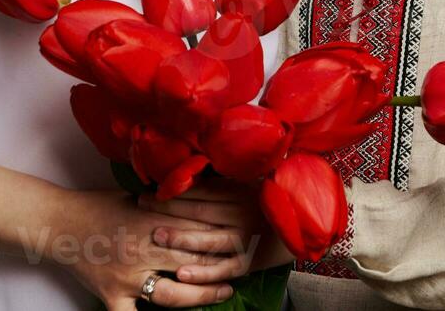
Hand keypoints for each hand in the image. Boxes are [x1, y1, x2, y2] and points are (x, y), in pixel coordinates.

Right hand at [53, 188, 239, 308]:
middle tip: (241, 269)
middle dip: (220, 267)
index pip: (196, 232)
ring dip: (201, 295)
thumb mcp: (136, 197)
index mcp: (151, 221)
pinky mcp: (111, 295)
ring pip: (173, 293)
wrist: (59, 222)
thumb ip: (166, 204)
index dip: (222, 239)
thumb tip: (198, 201)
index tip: (241, 240)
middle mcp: (143, 250)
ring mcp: (127, 276)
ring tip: (223, 293)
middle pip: (192, 262)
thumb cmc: (97, 206)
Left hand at [138, 177, 295, 284]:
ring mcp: (243, 239)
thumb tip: (189, 171)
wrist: (305, 227)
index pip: (200, 190)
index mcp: (238, 192)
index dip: (174, 189)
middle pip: (198, 211)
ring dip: (180, 238)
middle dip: (167, 209)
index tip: (149, 189)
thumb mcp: (249, 185)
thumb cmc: (269, 203)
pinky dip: (202, 273)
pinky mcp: (247, 262)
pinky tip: (181, 274)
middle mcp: (239, 213)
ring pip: (207, 239)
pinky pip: (222, 268)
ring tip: (156, 236)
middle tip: (140, 206)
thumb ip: (222, 182)